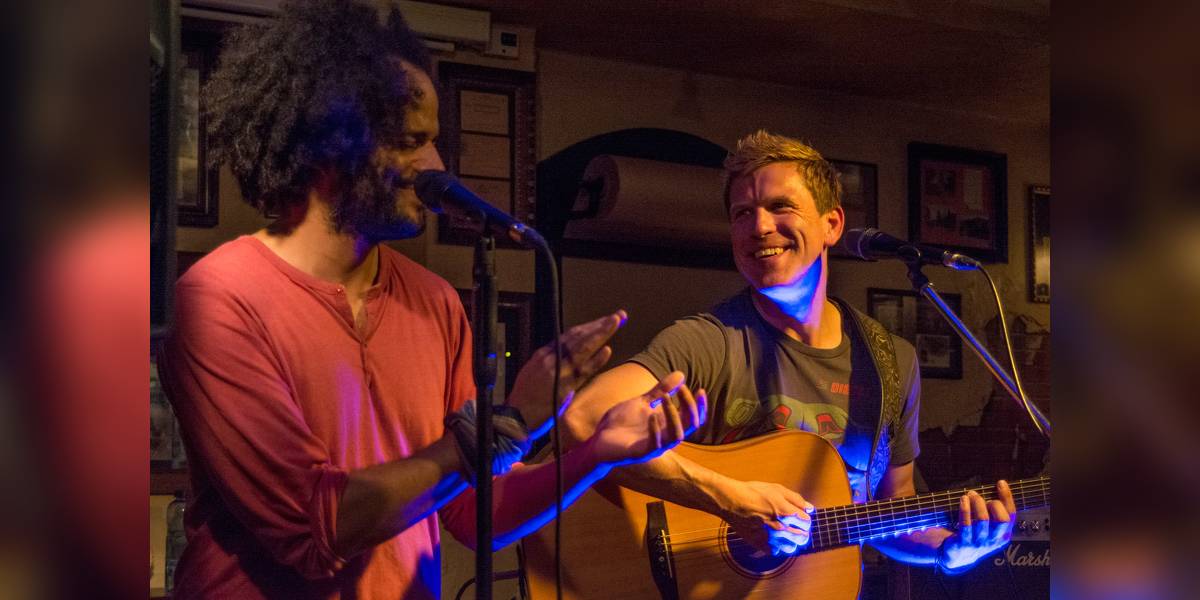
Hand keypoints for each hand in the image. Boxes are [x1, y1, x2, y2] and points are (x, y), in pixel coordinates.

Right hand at [506, 310, 625, 438]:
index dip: (589, 326)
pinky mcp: (565, 387)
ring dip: (601, 334)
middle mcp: (551, 359)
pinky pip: (583, 371)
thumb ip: (551, 360)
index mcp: (543, 354)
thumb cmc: (525, 395)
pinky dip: (596, 360)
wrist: (516, 416)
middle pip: (579, 336)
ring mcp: (559, 372)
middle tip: (618, 316)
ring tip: (616, 322)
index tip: (604, 320)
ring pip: (583, 348)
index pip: (570, 335)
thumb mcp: (534, 370)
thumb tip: (568, 353)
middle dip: (599, 325)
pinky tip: (607, 350)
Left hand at [588, 372, 706, 466]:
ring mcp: (655, 446)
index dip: (700, 406)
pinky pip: (655, 445)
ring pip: (677, 436)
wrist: (599, 439)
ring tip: (664, 398)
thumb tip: (680, 374)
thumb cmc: (622, 423)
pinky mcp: (640, 453)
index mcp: (667, 425)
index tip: (699, 389)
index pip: (693, 418)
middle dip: (690, 406)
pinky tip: (651, 415)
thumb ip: (661, 391)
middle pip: (690, 425)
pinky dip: (655, 430)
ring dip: (673, 416)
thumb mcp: (643, 402)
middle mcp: (665, 437)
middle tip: (682, 389)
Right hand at [718, 480, 814, 555]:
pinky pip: (775, 552)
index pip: (807, 523)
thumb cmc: (753, 492)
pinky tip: (773, 538)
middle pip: (802, 538)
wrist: (732, 501)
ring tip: (786, 534)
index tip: (801, 517)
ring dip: (792, 542)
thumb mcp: (777, 489)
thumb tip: (810, 509)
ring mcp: (770, 538)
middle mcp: (781, 528)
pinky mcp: (760, 544)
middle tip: (797, 527)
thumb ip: (796, 500)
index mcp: (787, 513)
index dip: (806, 519)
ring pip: (791, 548)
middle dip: (802, 532)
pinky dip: (777, 547)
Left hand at [938, 480, 1017, 570]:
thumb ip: (994, 512)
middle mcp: (993, 540)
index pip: (1011, 515)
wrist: (956, 557)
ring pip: (983, 520)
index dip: (1007, 497)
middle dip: (994, 504)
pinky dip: (965, 509)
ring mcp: (979, 543)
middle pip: (1002, 519)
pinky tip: (963, 499)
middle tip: (981, 497)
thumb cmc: (973, 535)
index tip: (1001, 483)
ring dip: (977, 503)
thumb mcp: (989, 528)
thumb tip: (997, 487)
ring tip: (971, 494)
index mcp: (1003, 535)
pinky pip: (966, 524)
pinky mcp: (963, 543)